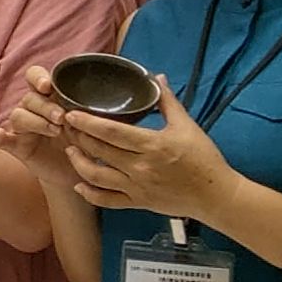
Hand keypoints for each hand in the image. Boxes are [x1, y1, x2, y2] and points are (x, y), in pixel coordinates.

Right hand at [0, 66, 88, 190]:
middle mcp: (35, 110)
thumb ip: (96, 115)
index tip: (48, 87)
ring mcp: (25, 129)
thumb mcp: (96, 126)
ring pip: (18, 115)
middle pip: (30, 98)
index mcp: (52, 98)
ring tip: (53, 131)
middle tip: (62, 118)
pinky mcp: (18, 147)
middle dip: (45, 106)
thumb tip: (112, 107)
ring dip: (34, 121)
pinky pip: (3, 139)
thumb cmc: (90, 145)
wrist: (82, 174)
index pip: (36, 78)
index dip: (38, 78)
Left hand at [60, 75, 241, 219]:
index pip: (112, 132)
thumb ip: (168, 103)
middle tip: (65, 127)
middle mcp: (140, 167)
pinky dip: (90, 194)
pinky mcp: (137, 203)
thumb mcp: (187, 126)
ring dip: (78, 163)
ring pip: (97, 176)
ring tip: (70, 150)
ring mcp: (136, 187)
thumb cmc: (204, 158)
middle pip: (99, 151)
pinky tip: (79, 184)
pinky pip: (107, 201)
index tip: (71, 114)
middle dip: (78, 137)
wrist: (215, 195)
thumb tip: (157, 78)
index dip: (88, 123)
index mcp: (152, 145)